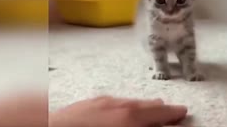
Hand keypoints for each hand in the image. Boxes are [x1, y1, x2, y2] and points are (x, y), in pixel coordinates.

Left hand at [50, 96, 187, 126]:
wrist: (45, 126)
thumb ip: (144, 126)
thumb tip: (157, 124)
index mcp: (127, 117)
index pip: (158, 114)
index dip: (172, 113)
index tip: (181, 111)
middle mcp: (113, 106)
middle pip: (142, 106)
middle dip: (157, 108)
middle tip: (169, 109)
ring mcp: (95, 104)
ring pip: (124, 102)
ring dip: (138, 106)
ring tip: (145, 108)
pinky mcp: (80, 106)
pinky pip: (107, 103)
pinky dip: (117, 106)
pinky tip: (115, 108)